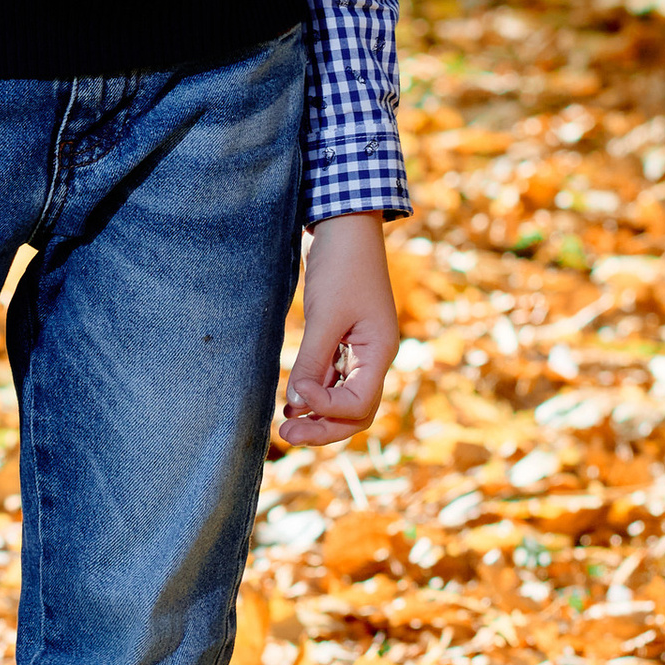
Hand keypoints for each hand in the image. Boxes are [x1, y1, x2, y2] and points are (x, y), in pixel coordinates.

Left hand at [279, 213, 396, 445]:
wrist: (345, 227)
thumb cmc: (341, 266)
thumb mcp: (325, 315)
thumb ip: (312, 361)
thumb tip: (298, 405)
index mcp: (380, 352)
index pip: (360, 404)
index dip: (327, 410)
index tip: (297, 399)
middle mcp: (374, 357)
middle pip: (355, 413)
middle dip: (323, 429)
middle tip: (286, 437)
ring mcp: (360, 351)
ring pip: (343, 400)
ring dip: (316, 416)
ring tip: (284, 428)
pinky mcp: (344, 341)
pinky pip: (332, 380)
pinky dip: (313, 394)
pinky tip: (292, 404)